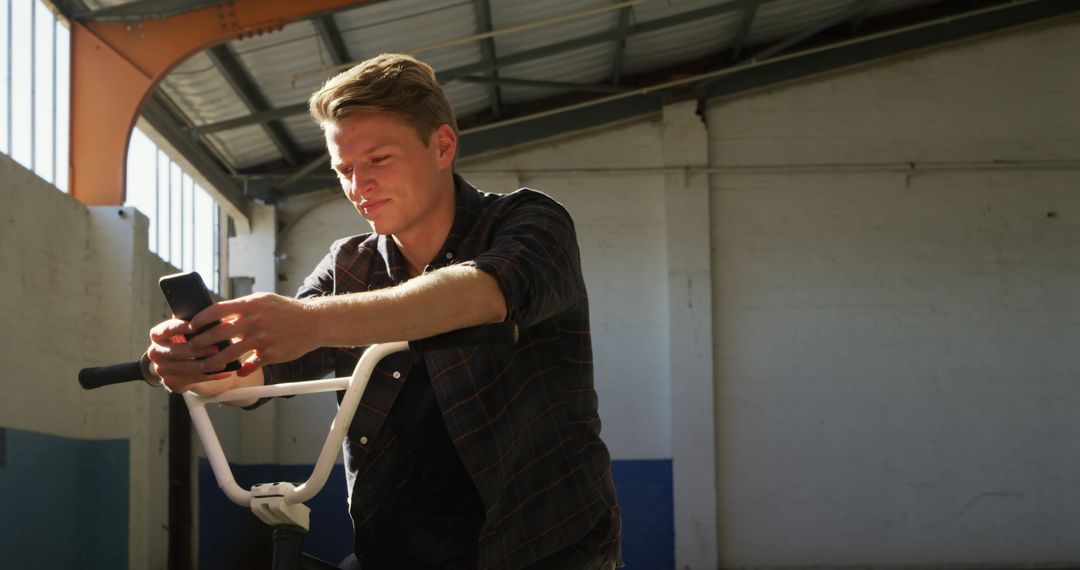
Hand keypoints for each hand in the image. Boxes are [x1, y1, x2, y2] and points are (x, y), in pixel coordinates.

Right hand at [146, 317, 236, 394]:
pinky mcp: (171, 382)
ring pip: (187, 368)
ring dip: (208, 365)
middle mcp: (155, 352)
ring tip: (224, 362)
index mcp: (158, 335)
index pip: (168, 329)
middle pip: (178, 351)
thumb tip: (210, 321)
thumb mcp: (188, 330)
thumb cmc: (189, 339)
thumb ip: (194, 324)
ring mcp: (161, 369)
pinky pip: (194, 379)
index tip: (196, 327)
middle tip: (217, 349)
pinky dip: (212, 376)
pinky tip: (225, 373)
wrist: (184, 363)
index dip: (181, 327)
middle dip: (199, 350)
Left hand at [183, 292, 318, 376]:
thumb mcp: (263, 301)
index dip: (200, 319)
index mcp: (250, 305)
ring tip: (206, 366)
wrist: (313, 321)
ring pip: (231, 354)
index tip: (190, 327)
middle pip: (218, 334)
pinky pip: (251, 365)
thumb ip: (241, 307)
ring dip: (215, 362)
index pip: (216, 310)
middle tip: (191, 349)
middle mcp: (254, 321)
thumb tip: (218, 315)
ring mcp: (263, 338)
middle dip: (200, 343)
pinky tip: (238, 372)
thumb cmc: (285, 311)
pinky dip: (243, 370)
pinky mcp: (272, 353)